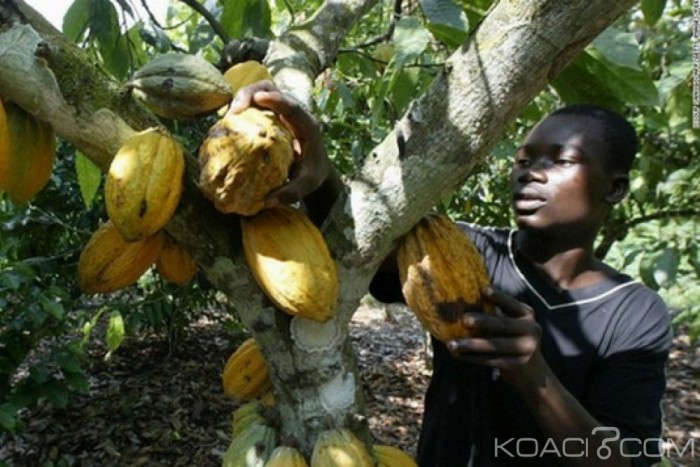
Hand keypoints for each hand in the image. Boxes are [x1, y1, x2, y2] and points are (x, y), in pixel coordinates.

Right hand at [229, 80, 332, 206]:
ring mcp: (278, 111)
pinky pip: (252, 105)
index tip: (260, 98)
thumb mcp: (308, 184)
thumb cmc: (313, 173)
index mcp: (306, 124)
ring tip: (229, 116)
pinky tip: (228, 123)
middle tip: (237, 109)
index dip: (277, 99)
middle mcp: (292, 112)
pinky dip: (240, 109)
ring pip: (258, 93)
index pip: (293, 106)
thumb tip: (269, 201)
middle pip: (271, 89)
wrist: (316, 167)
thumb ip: (292, 192)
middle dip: (252, 93)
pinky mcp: (268, 115)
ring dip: (243, 99)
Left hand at [445, 287, 547, 389]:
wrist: (532, 370)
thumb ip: (496, 313)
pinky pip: (490, 360)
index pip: (512, 304)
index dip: (498, 297)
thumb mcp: (512, 322)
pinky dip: (472, 358)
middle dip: (483, 322)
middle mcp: (531, 330)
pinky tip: (457, 355)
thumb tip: (465, 300)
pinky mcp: (517, 365)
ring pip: (494, 346)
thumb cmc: (512, 337)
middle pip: (503, 325)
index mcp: (527, 315)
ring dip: (470, 345)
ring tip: (451, 344)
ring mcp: (526, 349)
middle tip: (464, 319)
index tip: (482, 289)